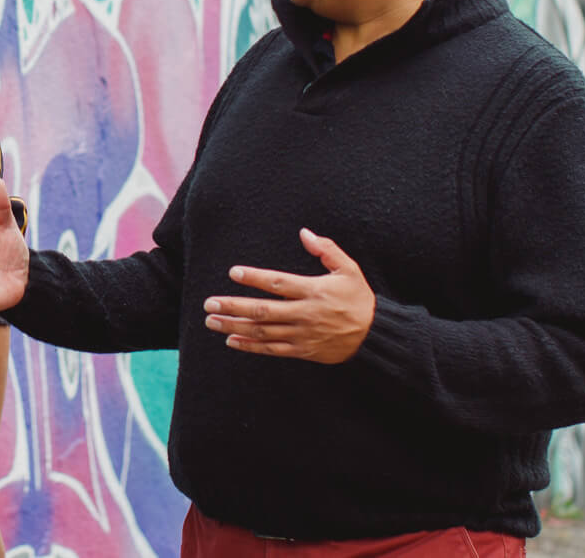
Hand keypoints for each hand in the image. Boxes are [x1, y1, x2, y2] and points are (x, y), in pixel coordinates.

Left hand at [203, 228, 374, 362]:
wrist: (375, 336)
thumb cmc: (359, 299)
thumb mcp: (349, 269)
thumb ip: (326, 249)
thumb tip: (305, 233)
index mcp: (313, 291)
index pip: (278, 283)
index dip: (255, 278)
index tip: (234, 272)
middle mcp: (304, 314)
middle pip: (263, 310)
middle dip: (233, 306)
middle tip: (209, 304)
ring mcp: (302, 334)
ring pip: (262, 331)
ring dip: (235, 327)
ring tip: (212, 321)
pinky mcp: (302, 350)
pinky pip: (272, 349)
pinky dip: (250, 346)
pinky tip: (231, 341)